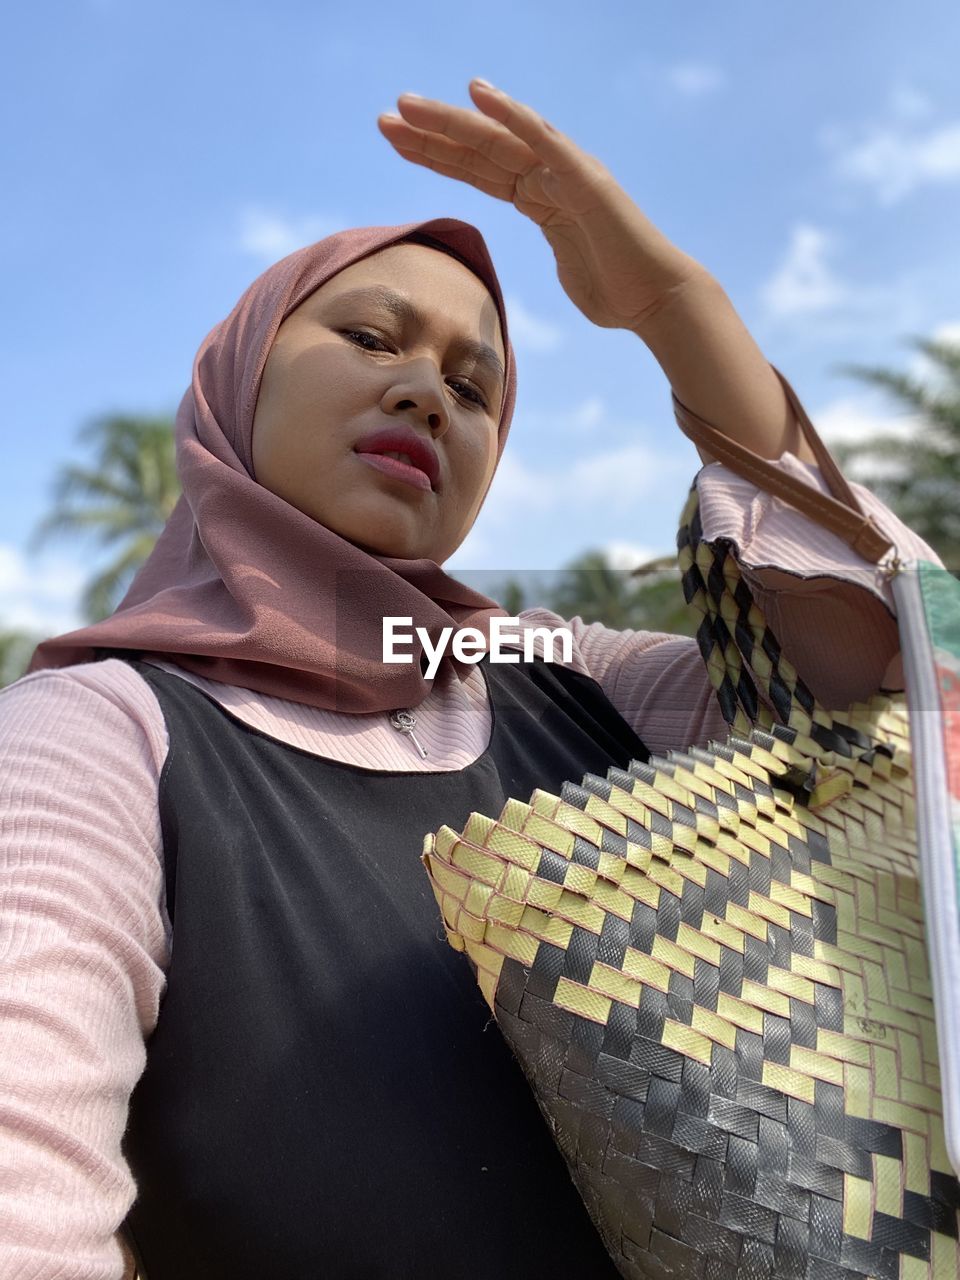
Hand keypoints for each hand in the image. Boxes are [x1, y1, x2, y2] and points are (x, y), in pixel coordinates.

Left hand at [377, 79, 709, 333]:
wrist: (657, 301)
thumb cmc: (617, 293)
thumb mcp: (566, 273)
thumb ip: (552, 257)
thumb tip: (546, 267)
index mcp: (540, 198)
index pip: (477, 171)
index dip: (436, 155)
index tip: (395, 142)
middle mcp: (548, 176)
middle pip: (478, 150)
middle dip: (430, 134)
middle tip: (383, 119)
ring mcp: (565, 173)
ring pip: (498, 141)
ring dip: (451, 122)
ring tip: (407, 106)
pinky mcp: (583, 179)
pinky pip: (541, 141)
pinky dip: (510, 115)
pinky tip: (478, 93)